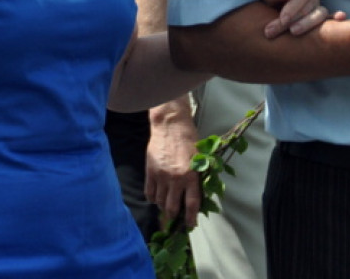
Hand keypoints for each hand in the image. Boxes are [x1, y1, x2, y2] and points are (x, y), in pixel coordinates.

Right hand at [145, 100, 200, 228]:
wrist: (170, 125)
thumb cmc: (189, 139)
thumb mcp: (200, 159)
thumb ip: (198, 177)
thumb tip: (197, 195)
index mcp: (191, 176)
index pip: (191, 204)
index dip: (190, 218)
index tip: (190, 225)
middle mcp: (176, 179)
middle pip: (172, 207)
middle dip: (174, 216)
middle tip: (175, 218)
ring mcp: (161, 176)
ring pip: (160, 201)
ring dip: (163, 207)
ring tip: (166, 207)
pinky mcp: (150, 171)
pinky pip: (149, 192)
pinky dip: (152, 199)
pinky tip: (155, 198)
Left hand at [260, 0, 346, 38]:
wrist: (272, 12)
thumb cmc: (270, 2)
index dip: (292, 8)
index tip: (283, 19)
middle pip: (308, 7)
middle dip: (293, 20)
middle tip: (275, 31)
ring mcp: (319, 7)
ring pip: (320, 14)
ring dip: (307, 24)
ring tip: (293, 32)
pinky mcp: (323, 20)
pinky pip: (332, 19)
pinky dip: (336, 19)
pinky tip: (340, 17)